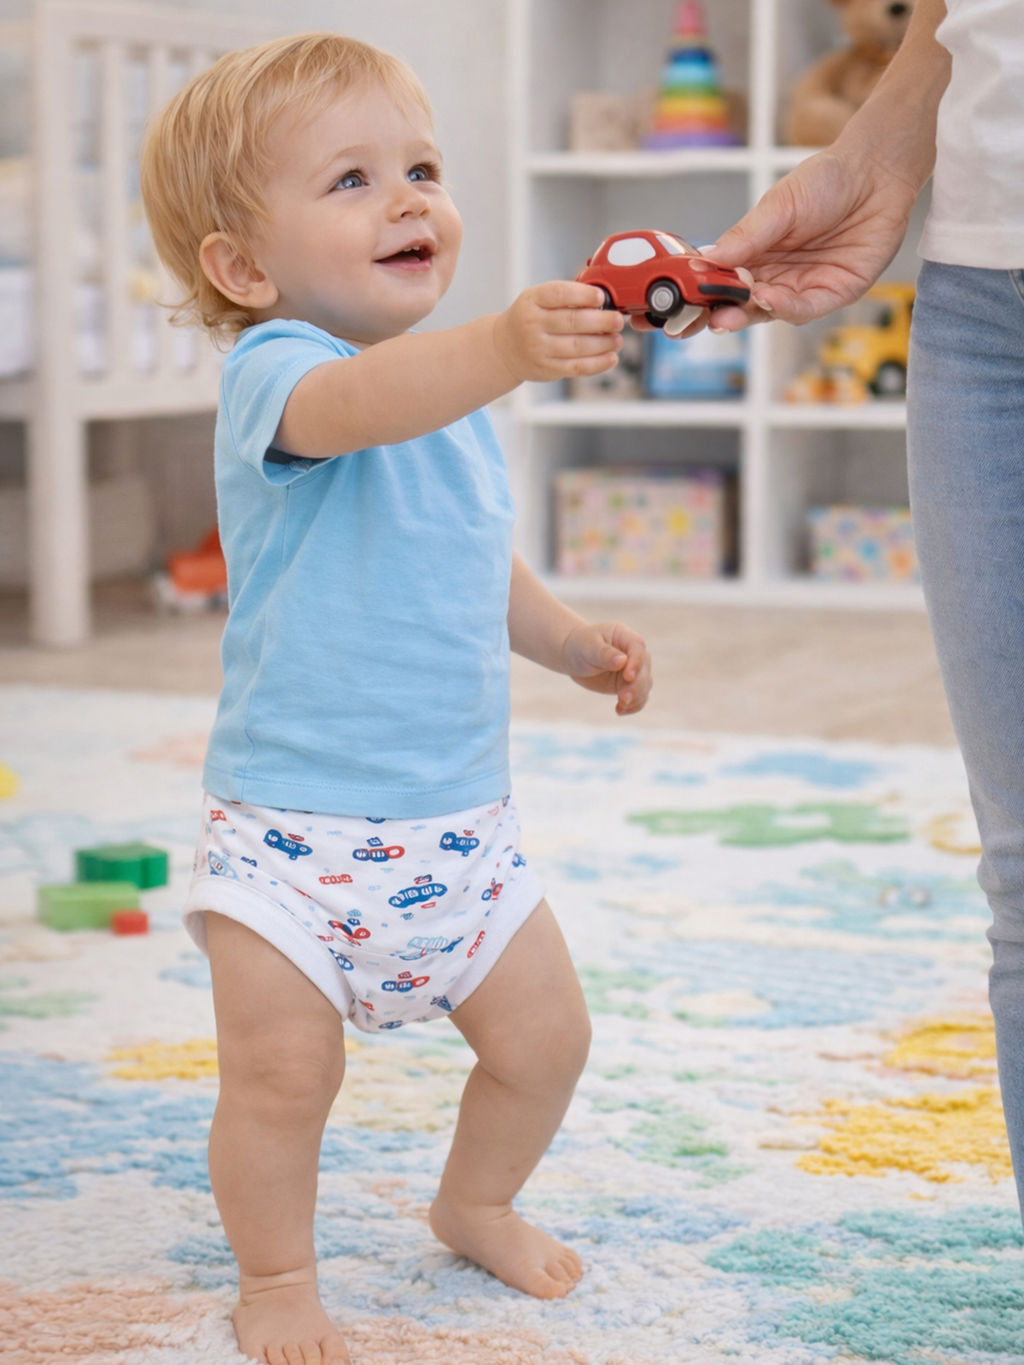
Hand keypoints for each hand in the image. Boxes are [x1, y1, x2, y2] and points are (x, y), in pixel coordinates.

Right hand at [493, 281, 623, 382]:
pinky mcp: (547, 369)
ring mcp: (539, 349)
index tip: (601, 297)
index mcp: (532, 301)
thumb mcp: (537, 299)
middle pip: (573, 322)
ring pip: (578, 346)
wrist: (505, 348)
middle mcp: (532, 324)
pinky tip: (611, 358)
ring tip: (617, 339)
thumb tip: (603, 296)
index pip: (559, 293)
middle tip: (618, 320)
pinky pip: (577, 367)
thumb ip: (565, 296)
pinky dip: (598, 364)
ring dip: (604, 343)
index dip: (583, 295)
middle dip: (601, 321)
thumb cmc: (530, 318)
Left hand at [562, 621, 651, 715]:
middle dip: (636, 686)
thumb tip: (622, 661)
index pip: (638, 648)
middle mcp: (634, 653)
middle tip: (624, 698)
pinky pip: (638, 697)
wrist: (573, 655)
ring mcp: (633, 670)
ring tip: (621, 706)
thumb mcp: (588, 647)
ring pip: (644, 685)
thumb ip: (604, 654)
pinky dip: (633, 706)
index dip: (636, 663)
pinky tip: (620, 710)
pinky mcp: (628, 685)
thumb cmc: (580, 645)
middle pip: (644, 670)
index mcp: (625, 636)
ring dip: (636, 698)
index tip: (628, 677)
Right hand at [704, 146, 918, 331]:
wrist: (876, 170)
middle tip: (698, 323)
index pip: (723, 283)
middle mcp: (778, 276)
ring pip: (770, 313)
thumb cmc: (826, 180)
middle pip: (742, 306)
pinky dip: (786, 308)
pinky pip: (806, 308)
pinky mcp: (836, 292)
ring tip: (729, 312)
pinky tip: (769, 300)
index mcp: (756, 255)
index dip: (701, 297)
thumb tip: (705, 258)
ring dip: (748, 315)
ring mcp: (805, 286)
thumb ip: (746, 235)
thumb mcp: (778, 205)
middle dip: (719, 317)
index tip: (679, 305)